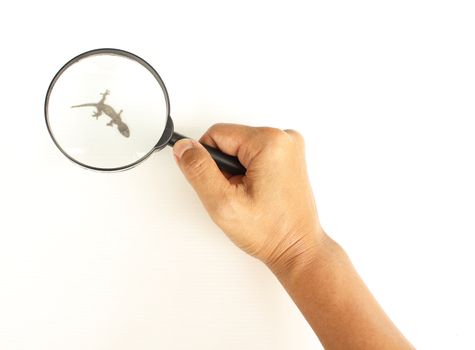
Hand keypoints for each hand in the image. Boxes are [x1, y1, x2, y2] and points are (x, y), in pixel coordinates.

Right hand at [173, 124, 325, 271]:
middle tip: (239, 195)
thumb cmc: (272, 232)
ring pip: (240, 149)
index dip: (209, 163)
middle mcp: (285, 138)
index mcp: (270, 142)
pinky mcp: (289, 158)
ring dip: (237, 172)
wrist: (297, 249)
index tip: (224, 186)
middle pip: (230, 141)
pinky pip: (255, 156)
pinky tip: (259, 193)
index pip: (216, 134)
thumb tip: (184, 147)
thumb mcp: (223, 203)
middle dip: (226, 169)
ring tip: (250, 196)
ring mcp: (290, 148)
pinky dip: (250, 173)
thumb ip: (198, 170)